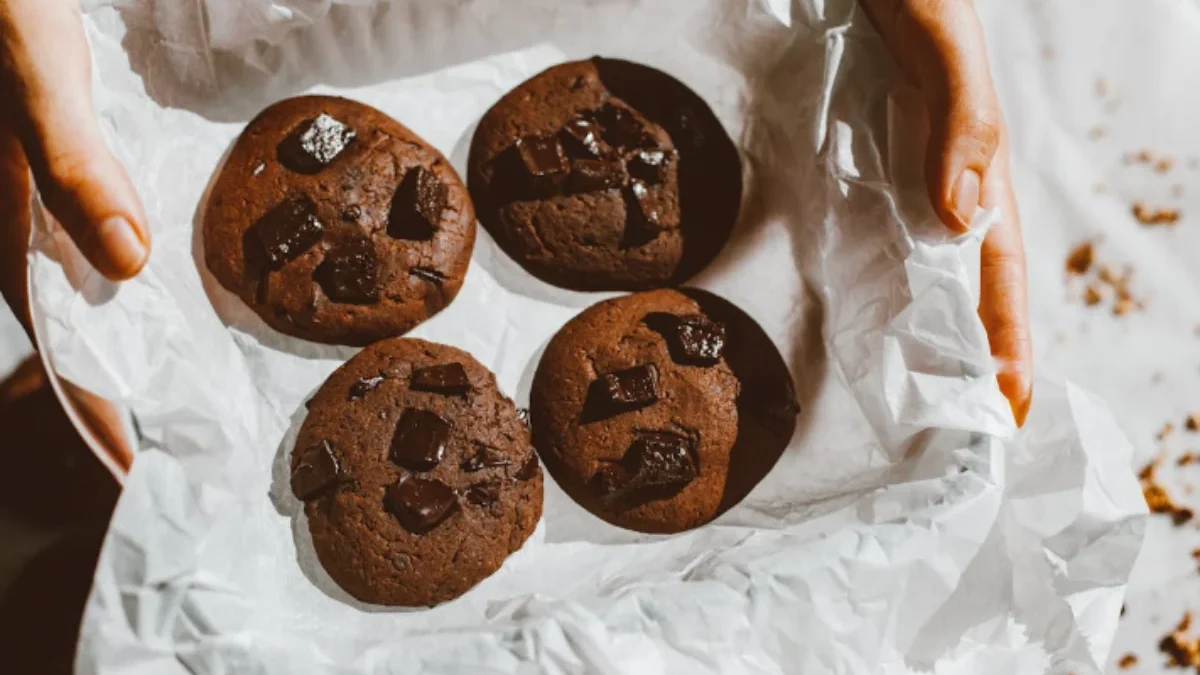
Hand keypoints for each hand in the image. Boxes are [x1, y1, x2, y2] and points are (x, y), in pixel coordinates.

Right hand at [0, 0, 149, 469]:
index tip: (138, 474)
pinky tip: (179, 301)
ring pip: (93, 301)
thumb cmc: (4, 11)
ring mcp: (43, 209)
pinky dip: (142, 291)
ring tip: (196, 397)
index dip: (98, 414)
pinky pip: (101, 253)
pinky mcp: (67, 181)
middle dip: (128, 399)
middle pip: (84, 336)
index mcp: (9, 228)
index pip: (62, 345)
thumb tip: (126, 264)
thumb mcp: (36, 76)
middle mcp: (23, 230)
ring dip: (138, 350)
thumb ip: (69, 163)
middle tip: (193, 450)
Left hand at [860, 0, 1031, 425]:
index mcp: (977, 179)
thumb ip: (960, 127)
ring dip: (925, 343)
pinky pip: (873, 248)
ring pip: (921, 280)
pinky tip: (860, 329)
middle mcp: (944, 195)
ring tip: (916, 409)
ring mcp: (903, 188)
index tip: (1008, 415)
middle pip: (964, 295)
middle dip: (971, 365)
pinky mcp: (861, 174)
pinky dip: (875, 295)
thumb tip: (957, 219)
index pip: (998, 281)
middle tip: (960, 439)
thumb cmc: (917, 2)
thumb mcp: (944, 55)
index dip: (1005, 347)